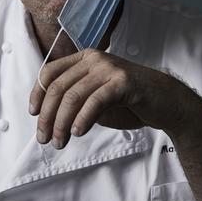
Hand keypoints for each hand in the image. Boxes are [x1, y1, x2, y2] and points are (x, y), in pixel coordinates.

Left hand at [29, 48, 199, 148]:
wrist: (167, 103)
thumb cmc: (129, 102)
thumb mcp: (95, 98)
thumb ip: (75, 101)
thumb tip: (47, 118)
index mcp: (84, 58)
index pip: (50, 73)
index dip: (37, 94)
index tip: (34, 115)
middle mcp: (94, 59)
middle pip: (58, 87)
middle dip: (47, 116)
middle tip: (44, 139)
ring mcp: (109, 68)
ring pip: (73, 96)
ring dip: (62, 123)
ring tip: (59, 142)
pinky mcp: (123, 82)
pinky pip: (95, 101)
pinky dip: (83, 118)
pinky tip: (78, 132)